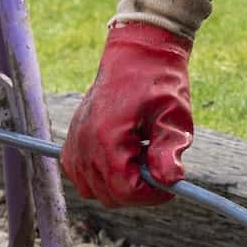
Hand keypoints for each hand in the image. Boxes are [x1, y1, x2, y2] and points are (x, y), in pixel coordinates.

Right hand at [60, 21, 193, 205]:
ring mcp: (75, 139)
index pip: (124, 191)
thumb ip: (169, 150)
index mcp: (108, 137)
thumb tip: (170, 181)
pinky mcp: (73, 137)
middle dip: (137, 190)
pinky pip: (79, 173)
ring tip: (140, 157)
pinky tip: (122, 156)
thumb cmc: (159, 80)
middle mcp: (85, 141)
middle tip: (158, 168)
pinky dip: (98, 175)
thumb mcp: (173, 115)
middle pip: (108, 194)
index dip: (151, 195)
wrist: (139, 50)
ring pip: (91, 188)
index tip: (170, 185)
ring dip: (117, 183)